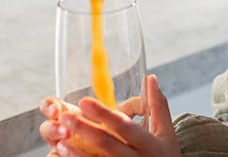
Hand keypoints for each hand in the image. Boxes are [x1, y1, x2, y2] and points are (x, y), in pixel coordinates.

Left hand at [39, 74, 181, 156]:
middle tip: (65, 117)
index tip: (84, 101)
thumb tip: (150, 78)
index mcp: (149, 144)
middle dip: (84, 130)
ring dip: (76, 152)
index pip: (124, 127)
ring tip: (60, 139)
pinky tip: (64, 156)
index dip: (104, 114)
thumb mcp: (167, 134)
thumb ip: (158, 107)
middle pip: (106, 144)